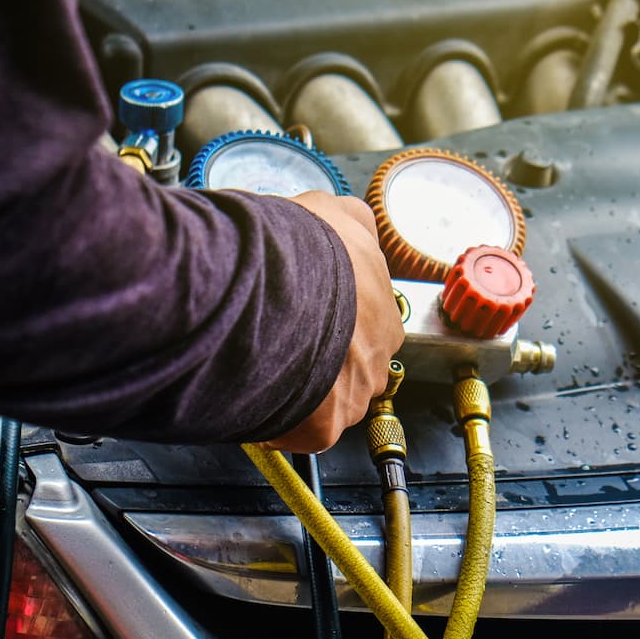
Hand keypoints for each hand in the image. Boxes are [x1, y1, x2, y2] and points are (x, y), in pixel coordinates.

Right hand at [264, 192, 404, 453]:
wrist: (278, 290)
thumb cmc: (299, 247)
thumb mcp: (329, 209)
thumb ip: (336, 217)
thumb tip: (325, 214)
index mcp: (383, 297)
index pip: (363, 312)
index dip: (331, 311)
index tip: (305, 308)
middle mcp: (380, 343)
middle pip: (351, 356)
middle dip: (320, 351)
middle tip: (280, 338)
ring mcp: (357, 386)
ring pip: (330, 394)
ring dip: (302, 385)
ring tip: (267, 365)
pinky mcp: (328, 422)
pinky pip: (301, 428)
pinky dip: (278, 420)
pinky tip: (257, 397)